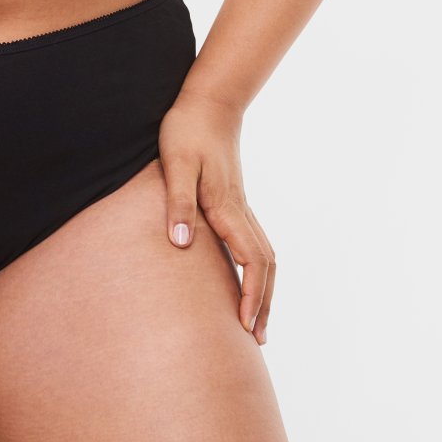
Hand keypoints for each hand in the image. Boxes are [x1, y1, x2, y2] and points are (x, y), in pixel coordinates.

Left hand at [157, 88, 275, 344]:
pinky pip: (253, 242)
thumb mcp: (176, 163)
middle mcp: (239, 209)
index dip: (251, 294)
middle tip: (257, 339)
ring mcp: (240, 205)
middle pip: (265, 263)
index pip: (250, 259)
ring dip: (264, 288)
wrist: (209, 102)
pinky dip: (256, 269)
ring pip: (264, 253)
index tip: (246, 326)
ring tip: (256, 321)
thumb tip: (182, 243)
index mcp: (226, 206)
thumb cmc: (187, 130)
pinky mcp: (234, 200)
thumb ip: (178, 202)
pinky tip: (244, 279)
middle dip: (264, 302)